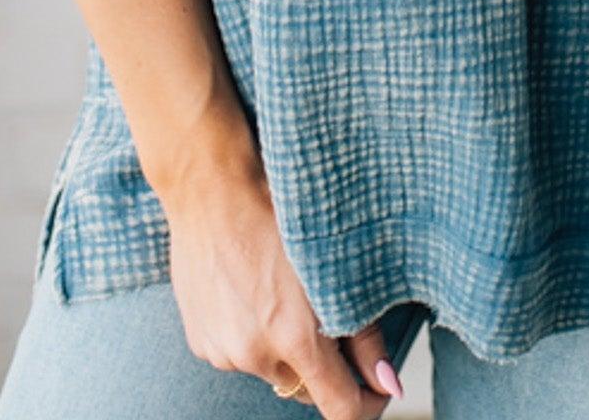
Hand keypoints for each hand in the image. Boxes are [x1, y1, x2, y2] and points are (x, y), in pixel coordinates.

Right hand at [160, 147, 400, 417]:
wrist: (210, 189)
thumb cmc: (277, 213)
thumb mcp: (331, 267)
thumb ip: (363, 333)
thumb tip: (389, 382)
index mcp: (292, 339)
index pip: (338, 407)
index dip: (366, 403)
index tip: (376, 389)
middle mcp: (254, 355)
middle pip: (303, 385)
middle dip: (321, 365)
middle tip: (324, 314)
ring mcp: (222, 352)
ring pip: (269, 367)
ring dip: (281, 346)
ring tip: (279, 290)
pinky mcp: (199, 341)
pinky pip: (236, 352)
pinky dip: (250, 334)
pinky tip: (250, 290)